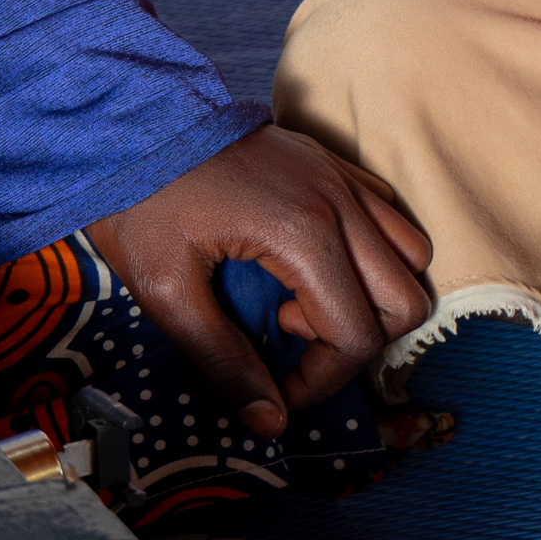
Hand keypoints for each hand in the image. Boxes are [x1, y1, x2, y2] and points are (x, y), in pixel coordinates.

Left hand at [88, 127, 429, 440]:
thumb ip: (221, 360)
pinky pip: (388, 216)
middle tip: (290, 336)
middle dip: (357, 341)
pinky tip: (311, 260)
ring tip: (302, 296)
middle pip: (405, 302)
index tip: (278, 388)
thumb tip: (269, 423)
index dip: (321, 381)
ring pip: (411, 256)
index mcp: (303, 233)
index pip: (356, 336)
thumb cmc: (141, 196)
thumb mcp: (165, 288)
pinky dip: (372, 253)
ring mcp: (340, 176)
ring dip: (373, 295)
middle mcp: (338, 202)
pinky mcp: (330, 162)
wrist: (128, 116)